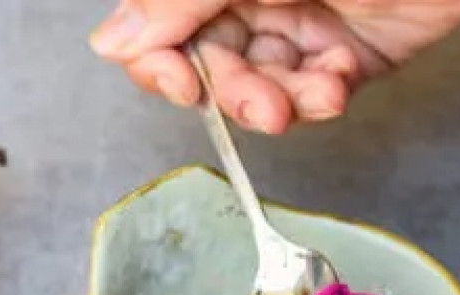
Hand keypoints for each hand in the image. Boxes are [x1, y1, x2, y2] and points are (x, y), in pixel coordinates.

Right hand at [89, 0, 459, 133]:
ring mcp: (301, 24)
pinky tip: (341, 77)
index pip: (163, 26)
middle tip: (264, 105)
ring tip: (317, 92)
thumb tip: (109, 42)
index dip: (161, 62)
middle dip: (238, 94)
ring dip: (285, 103)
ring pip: (265, 89)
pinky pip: (316, 95)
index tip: (178, 84)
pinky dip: (324, 96)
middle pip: (213, 66)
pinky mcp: (350, 56)